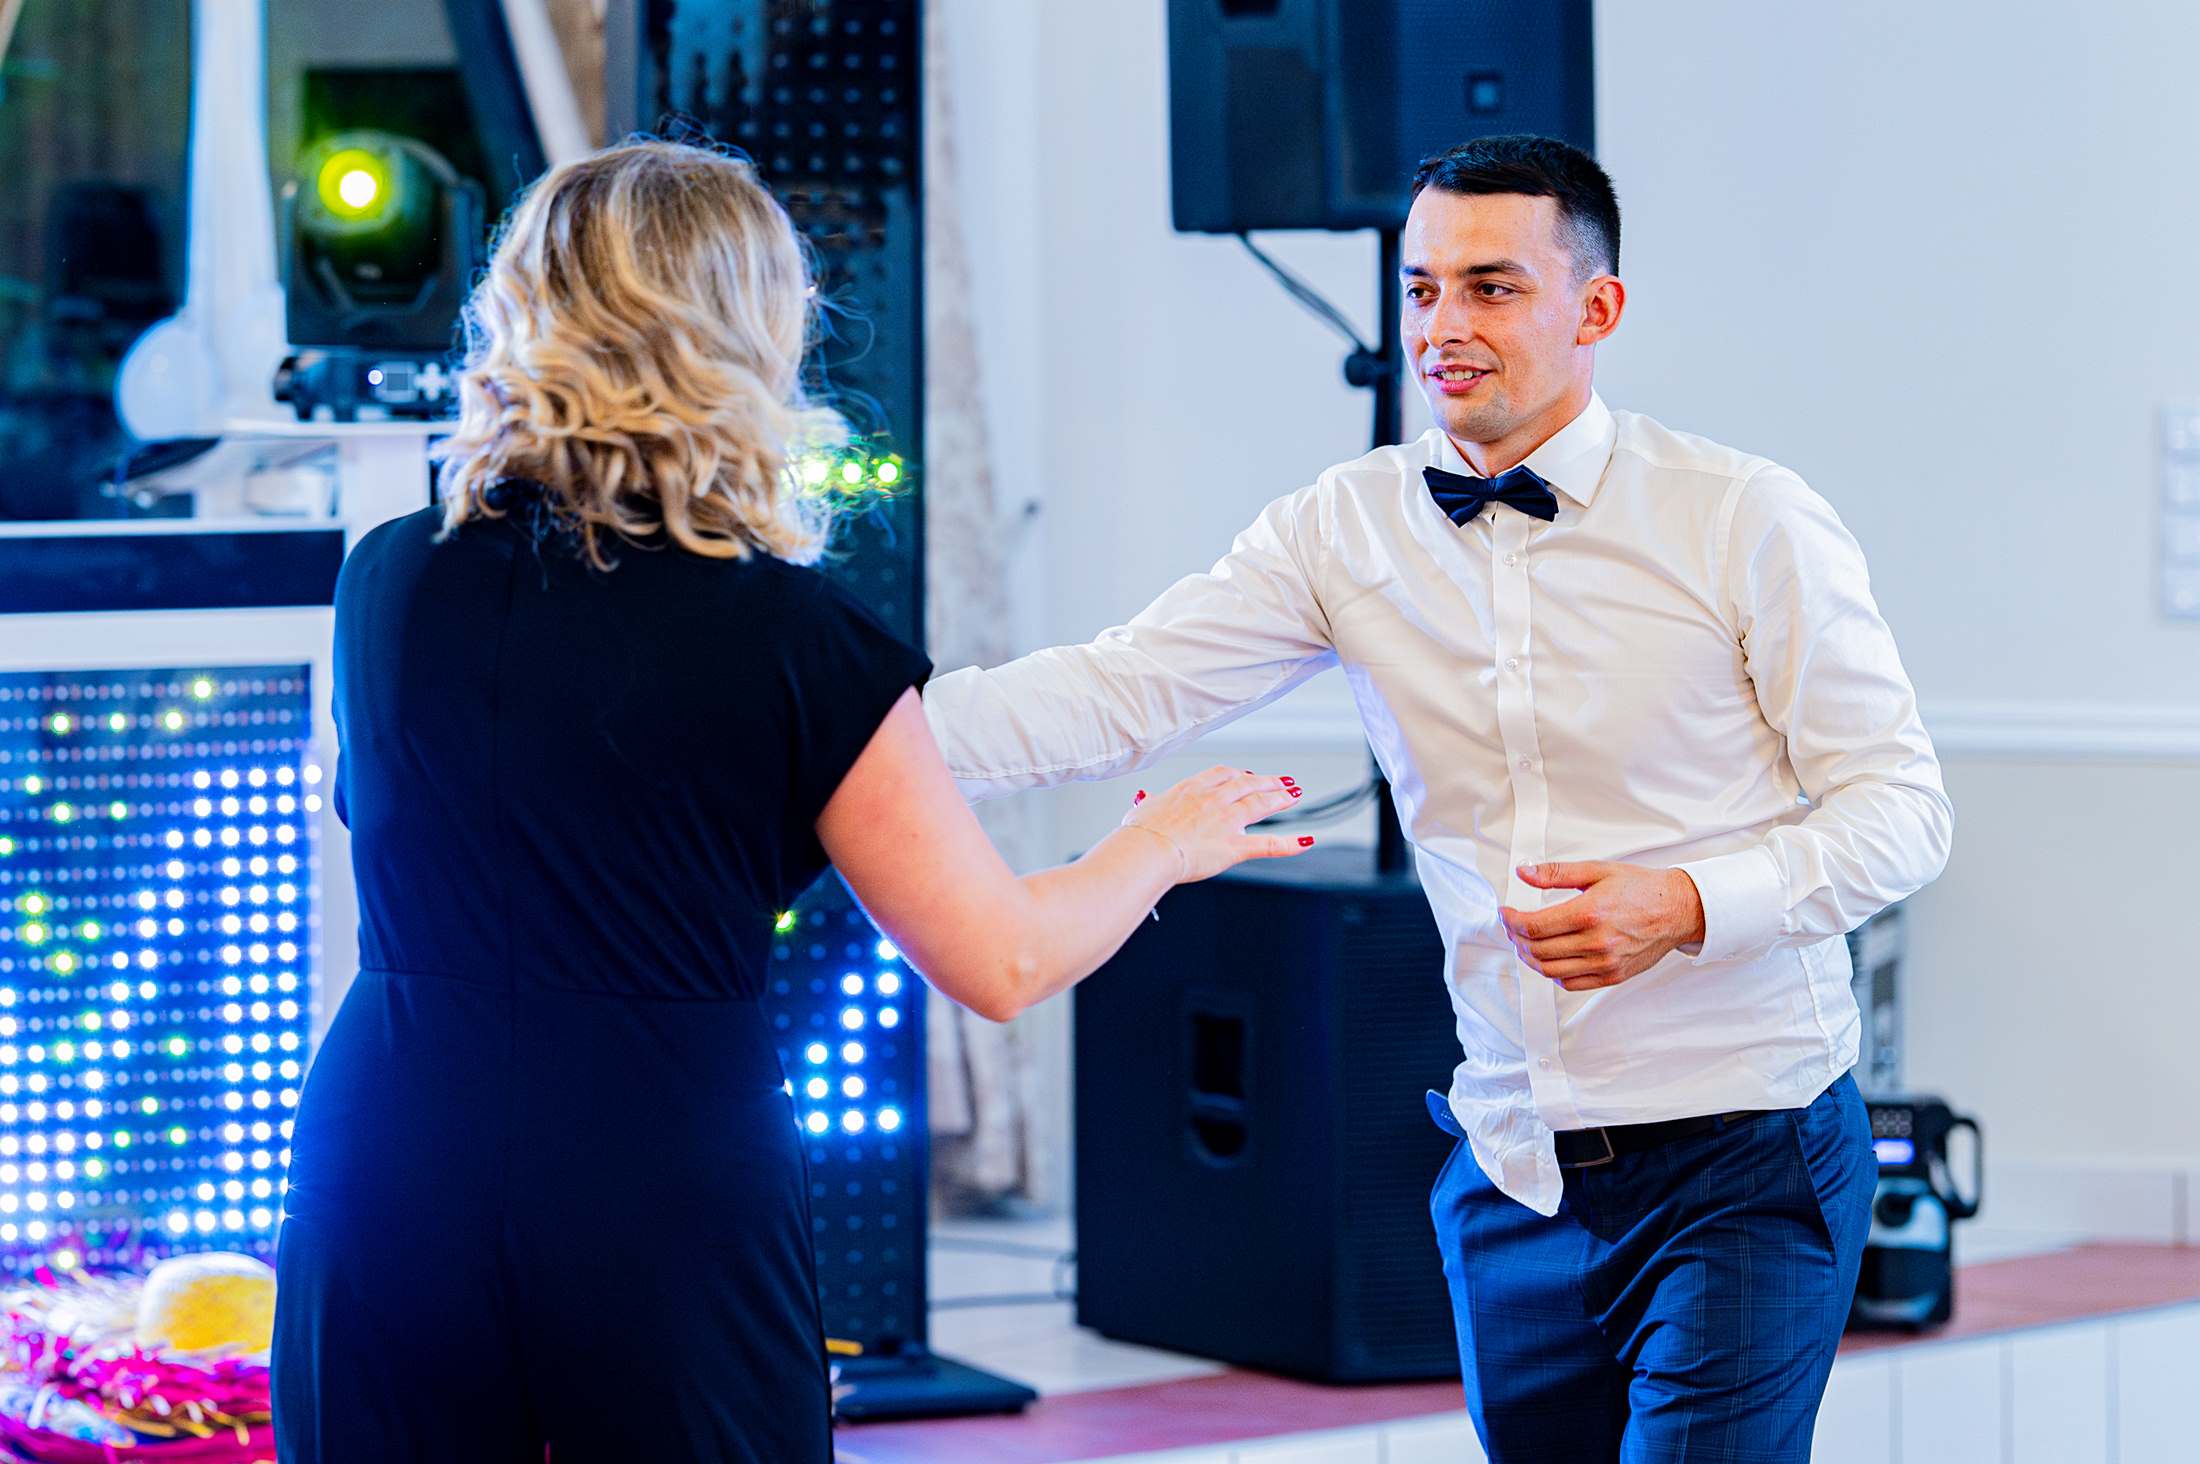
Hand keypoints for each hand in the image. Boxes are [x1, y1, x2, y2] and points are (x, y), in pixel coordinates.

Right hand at [1121, 767, 1310, 882]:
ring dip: (1280, 798)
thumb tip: (1143, 799)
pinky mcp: (1235, 846)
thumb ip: (1148, 803)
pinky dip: (1291, 843)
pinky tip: (1306, 840)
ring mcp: (1226, 821)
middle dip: (1266, 781)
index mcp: (1190, 789)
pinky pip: (1269, 844)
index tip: (1245, 774)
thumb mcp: (1141, 811)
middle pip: (1247, 783)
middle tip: (1281, 781)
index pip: (1221, 774)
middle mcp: (1213, 800)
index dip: (1237, 773)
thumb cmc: (1140, 836)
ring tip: (1293, 795)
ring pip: (1260, 804)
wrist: (1146, 852)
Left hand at [1498, 862, 1705, 991]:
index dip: (1511, 921)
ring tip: (1525, 942)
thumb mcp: (1596, 871)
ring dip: (1529, 958)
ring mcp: (1605, 963)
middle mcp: (1596, 942)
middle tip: (1512, 926)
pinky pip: (1570, 983)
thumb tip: (1523, 873)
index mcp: (1590, 913)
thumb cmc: (1640, 888)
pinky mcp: (1612, 976)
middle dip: (1515, 938)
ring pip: (1549, 971)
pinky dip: (1552, 973)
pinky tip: (1550, 957)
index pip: (1534, 927)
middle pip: (1537, 951)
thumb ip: (1556, 873)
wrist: (1677, 909)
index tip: (1505, 913)